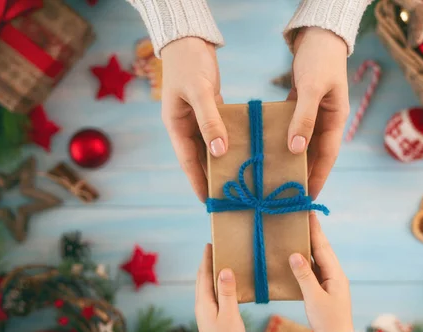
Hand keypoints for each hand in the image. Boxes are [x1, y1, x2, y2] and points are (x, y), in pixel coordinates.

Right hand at [161, 38, 227, 201]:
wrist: (188, 39)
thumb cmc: (189, 63)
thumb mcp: (199, 92)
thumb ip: (209, 121)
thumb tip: (219, 152)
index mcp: (176, 126)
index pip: (188, 162)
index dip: (198, 182)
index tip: (209, 202)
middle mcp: (186, 127)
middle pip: (200, 158)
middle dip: (213, 177)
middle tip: (229, 197)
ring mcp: (198, 119)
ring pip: (211, 147)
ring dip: (224, 162)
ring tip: (241, 180)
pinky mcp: (210, 110)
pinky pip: (221, 132)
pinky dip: (231, 142)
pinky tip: (246, 151)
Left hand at [195, 244, 245, 331]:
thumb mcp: (229, 314)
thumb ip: (227, 292)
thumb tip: (224, 270)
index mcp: (203, 302)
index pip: (204, 275)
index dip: (206, 259)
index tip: (209, 244)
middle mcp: (201, 305)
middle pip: (202, 279)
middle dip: (207, 263)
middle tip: (213, 249)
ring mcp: (205, 312)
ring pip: (206, 287)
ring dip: (210, 273)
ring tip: (218, 262)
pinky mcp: (211, 317)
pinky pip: (211, 294)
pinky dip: (216, 284)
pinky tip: (224, 284)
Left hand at [288, 27, 348, 198]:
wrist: (319, 35)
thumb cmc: (320, 59)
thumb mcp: (313, 88)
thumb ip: (304, 118)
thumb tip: (297, 148)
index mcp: (335, 120)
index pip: (327, 156)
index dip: (318, 177)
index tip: (308, 197)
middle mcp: (326, 120)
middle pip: (315, 154)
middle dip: (304, 174)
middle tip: (289, 194)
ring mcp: (314, 114)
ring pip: (303, 143)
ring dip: (292, 159)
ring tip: (277, 177)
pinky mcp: (301, 106)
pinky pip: (292, 128)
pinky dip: (283, 139)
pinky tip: (269, 150)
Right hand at [288, 213, 353, 331]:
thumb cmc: (327, 321)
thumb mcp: (314, 298)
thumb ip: (304, 275)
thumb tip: (294, 254)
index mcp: (336, 274)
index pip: (323, 247)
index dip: (316, 230)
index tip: (309, 213)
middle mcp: (335, 275)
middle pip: (322, 250)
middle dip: (313, 234)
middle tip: (303, 217)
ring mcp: (331, 282)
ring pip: (319, 259)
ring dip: (310, 246)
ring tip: (298, 232)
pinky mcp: (325, 290)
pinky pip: (315, 270)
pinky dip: (307, 260)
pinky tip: (298, 257)